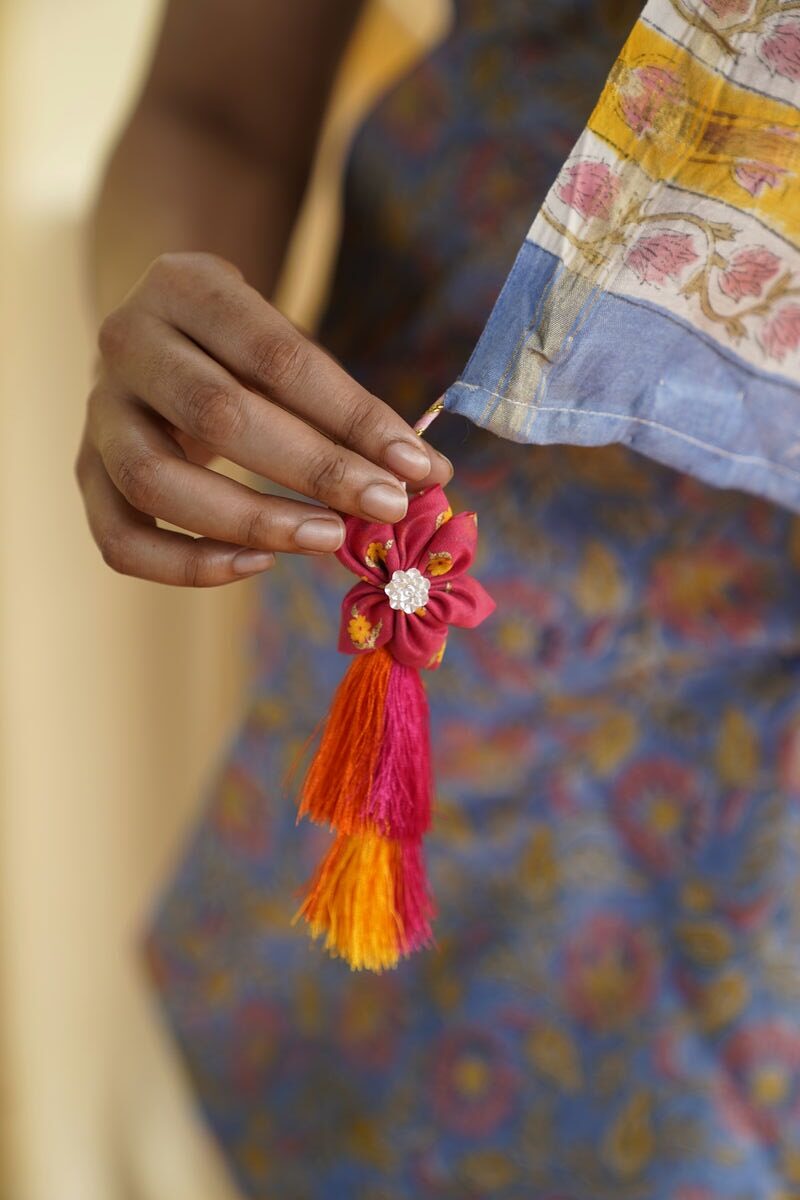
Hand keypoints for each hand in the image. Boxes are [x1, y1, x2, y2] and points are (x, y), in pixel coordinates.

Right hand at [76, 252, 451, 585]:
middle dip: (316, 470)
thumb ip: (345, 406)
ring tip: (328, 539)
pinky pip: (119, 538)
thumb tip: (427, 474)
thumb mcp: (284, 344)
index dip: (352, 417)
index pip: (279, 357)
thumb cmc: (238, 345)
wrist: (155, 333)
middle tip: (386, 508)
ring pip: (157, 481)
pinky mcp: (84, 472)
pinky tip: (256, 565)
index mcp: (185, 286)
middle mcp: (127, 341)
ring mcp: (97, 411)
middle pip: (219, 414)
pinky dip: (187, 565)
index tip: (418, 466)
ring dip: (253, 521)